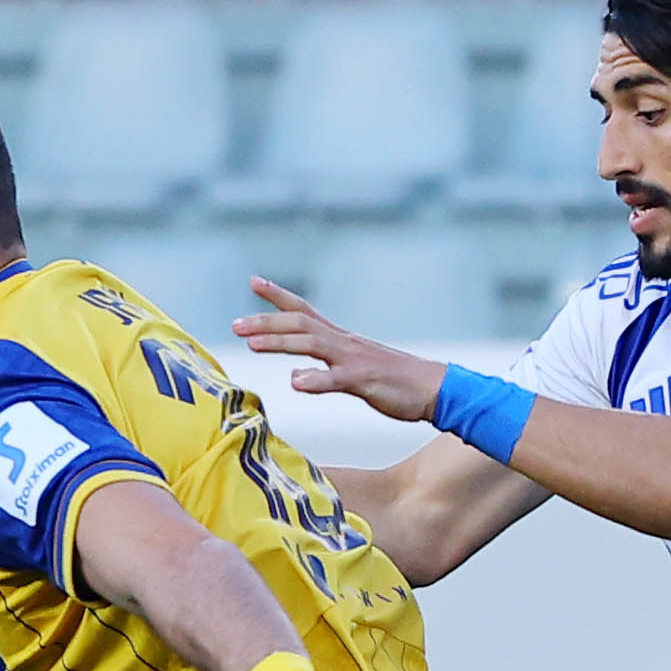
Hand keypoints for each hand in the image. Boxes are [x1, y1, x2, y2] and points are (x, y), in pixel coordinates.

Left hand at [233, 280, 444, 422]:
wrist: (435, 388)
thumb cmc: (394, 382)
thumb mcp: (352, 372)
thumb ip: (323, 370)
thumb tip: (294, 374)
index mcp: (340, 340)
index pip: (303, 311)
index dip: (278, 297)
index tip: (253, 281)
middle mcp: (344, 342)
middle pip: (299, 324)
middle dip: (265, 322)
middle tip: (235, 324)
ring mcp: (354, 360)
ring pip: (312, 344)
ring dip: (280, 342)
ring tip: (251, 344)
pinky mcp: (366, 381)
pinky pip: (338, 379)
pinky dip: (316, 380)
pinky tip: (296, 382)